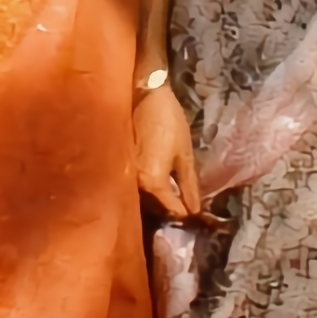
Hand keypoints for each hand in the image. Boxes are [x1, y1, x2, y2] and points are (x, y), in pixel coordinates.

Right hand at [134, 84, 201, 218]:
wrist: (143, 95)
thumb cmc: (168, 121)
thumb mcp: (184, 154)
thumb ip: (189, 185)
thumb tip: (194, 211)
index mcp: (153, 182)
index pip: (171, 211)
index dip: (185, 218)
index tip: (196, 221)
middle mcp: (135, 186)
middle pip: (154, 211)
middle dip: (170, 216)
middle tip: (186, 215)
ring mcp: (124, 178)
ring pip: (143, 202)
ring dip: (158, 206)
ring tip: (174, 205)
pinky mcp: (120, 169)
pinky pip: (135, 189)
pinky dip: (148, 194)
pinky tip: (158, 192)